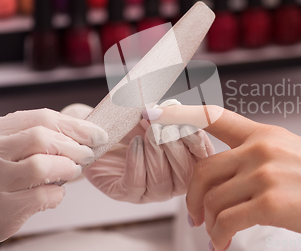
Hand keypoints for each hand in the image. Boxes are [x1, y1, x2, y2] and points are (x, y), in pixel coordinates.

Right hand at [0, 109, 107, 249]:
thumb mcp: (8, 146)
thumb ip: (40, 135)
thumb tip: (85, 131)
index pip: (43, 118)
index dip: (76, 126)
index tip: (96, 134)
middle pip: (43, 138)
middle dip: (74, 147)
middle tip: (86, 155)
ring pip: (42, 166)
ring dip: (66, 169)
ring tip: (70, 172)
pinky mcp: (1, 208)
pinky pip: (41, 196)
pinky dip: (57, 194)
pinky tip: (54, 193)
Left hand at [61, 100, 214, 203]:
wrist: (97, 133)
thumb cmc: (131, 124)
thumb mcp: (152, 114)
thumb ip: (167, 113)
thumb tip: (176, 106)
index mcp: (188, 161)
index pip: (203, 157)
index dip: (197, 141)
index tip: (187, 123)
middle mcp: (173, 182)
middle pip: (186, 173)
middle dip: (176, 147)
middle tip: (165, 127)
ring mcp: (150, 191)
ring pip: (161, 181)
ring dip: (156, 154)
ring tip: (148, 133)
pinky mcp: (125, 193)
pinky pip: (136, 184)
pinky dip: (137, 162)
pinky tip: (135, 143)